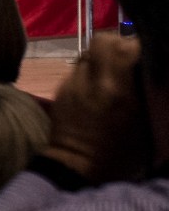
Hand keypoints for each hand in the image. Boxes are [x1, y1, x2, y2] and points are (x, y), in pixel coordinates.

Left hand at [43, 33, 148, 183]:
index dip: (138, 45)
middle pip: (103, 41)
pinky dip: (92, 71)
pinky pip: (79, 68)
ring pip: (89, 52)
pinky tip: (100, 87)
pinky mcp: (60, 89)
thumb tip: (150, 73)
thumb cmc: (122, 155)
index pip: (124, 47)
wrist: (78, 170)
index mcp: (116, 91)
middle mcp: (90, 81)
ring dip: (104, 57)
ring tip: (117, 73)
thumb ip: (147, 93)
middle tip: (132, 60)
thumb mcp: (146, 125)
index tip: (149, 56)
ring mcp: (71, 83)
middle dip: (120, 45)